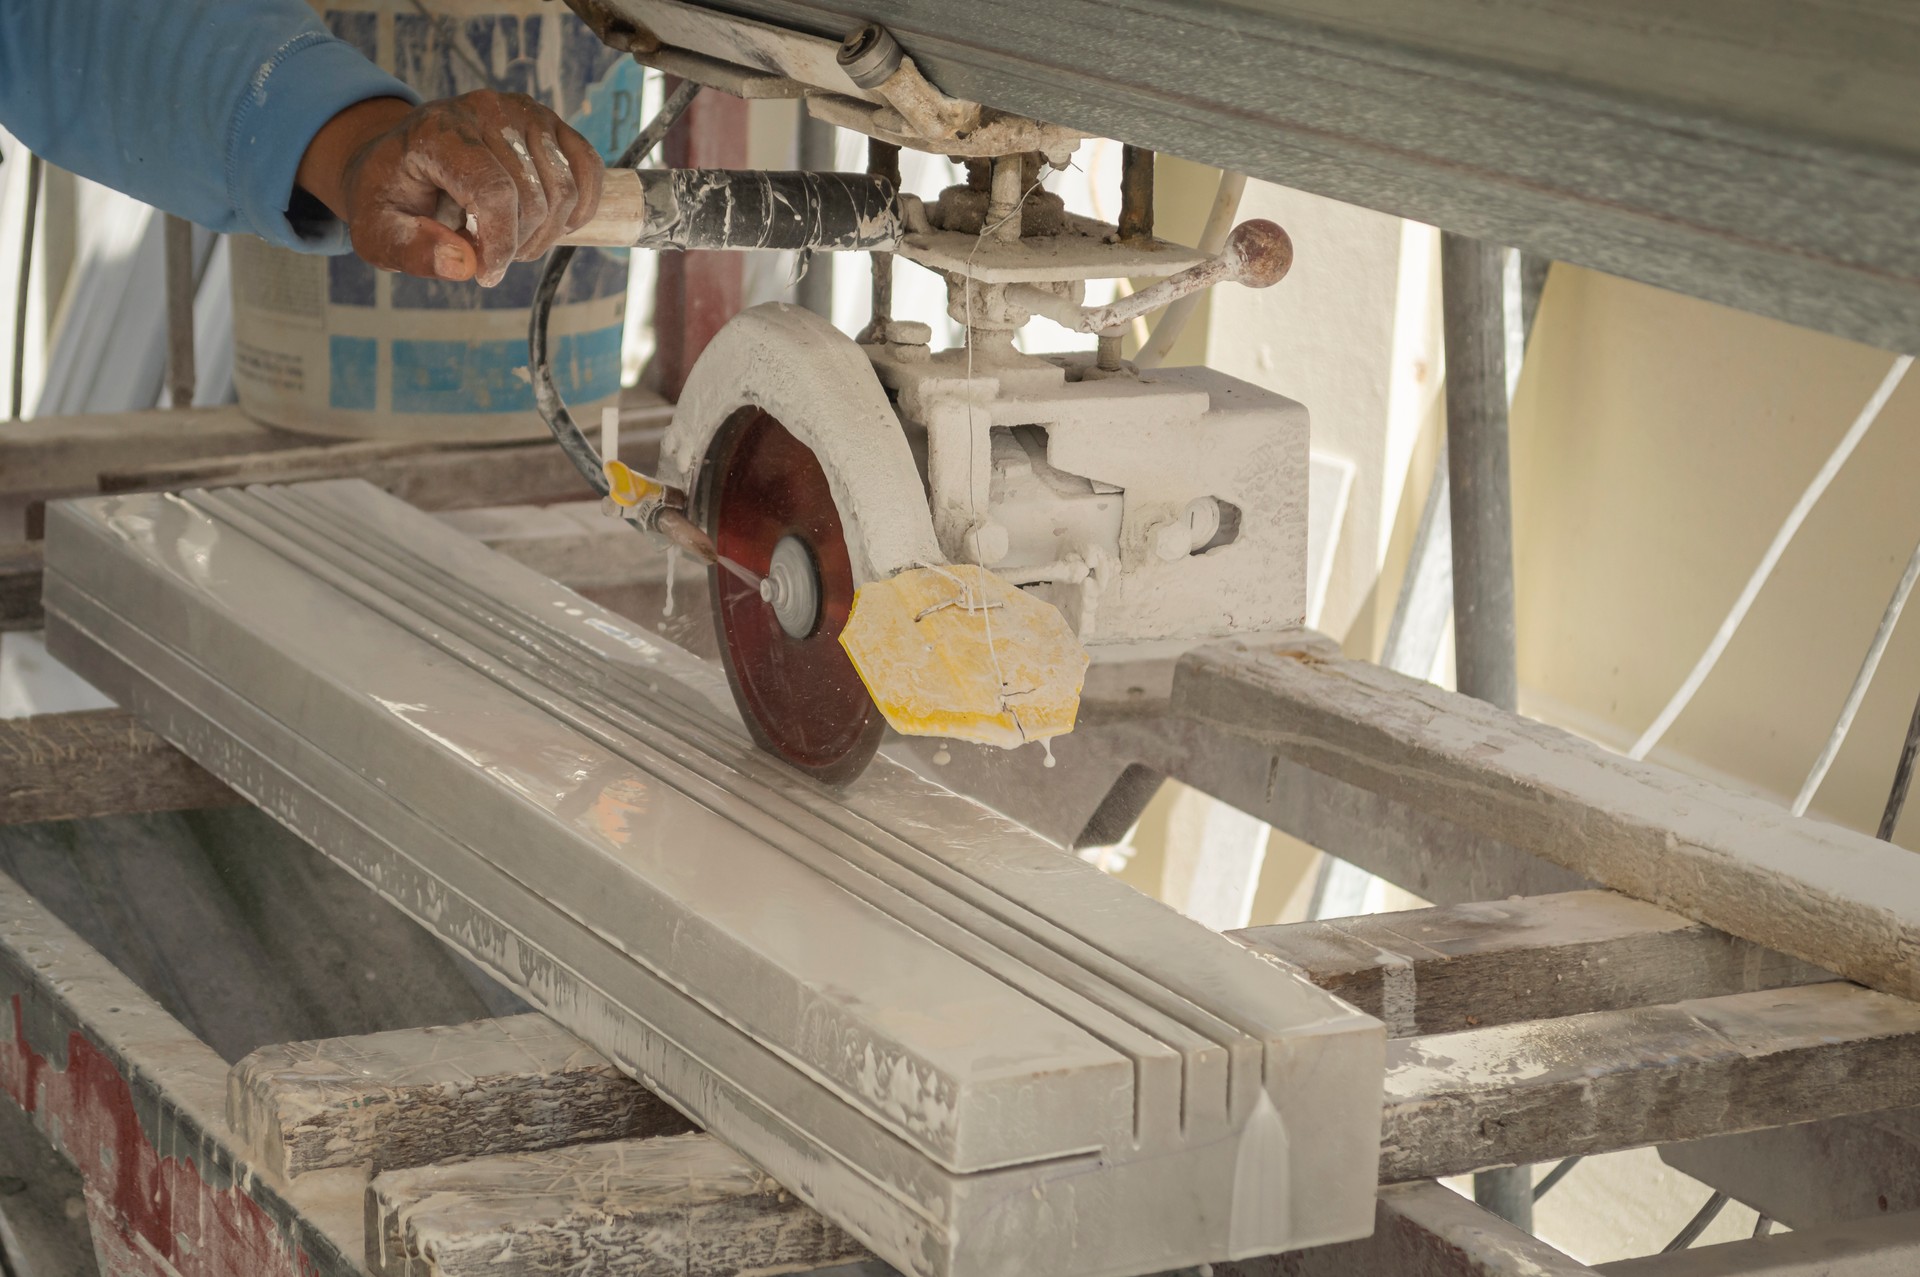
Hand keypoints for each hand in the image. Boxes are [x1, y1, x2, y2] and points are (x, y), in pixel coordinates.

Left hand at [297, 92, 604, 286]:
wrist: (402, 155)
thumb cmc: (391, 196)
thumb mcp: (379, 231)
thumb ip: (413, 251)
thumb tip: (465, 266)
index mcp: (439, 133)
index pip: (495, 193)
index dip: (500, 244)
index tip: (486, 274)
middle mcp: (485, 111)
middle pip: (534, 198)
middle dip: (519, 244)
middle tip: (491, 256)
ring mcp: (522, 112)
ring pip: (565, 190)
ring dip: (546, 232)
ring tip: (511, 238)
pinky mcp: (548, 122)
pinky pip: (588, 168)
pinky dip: (583, 207)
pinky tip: (557, 225)